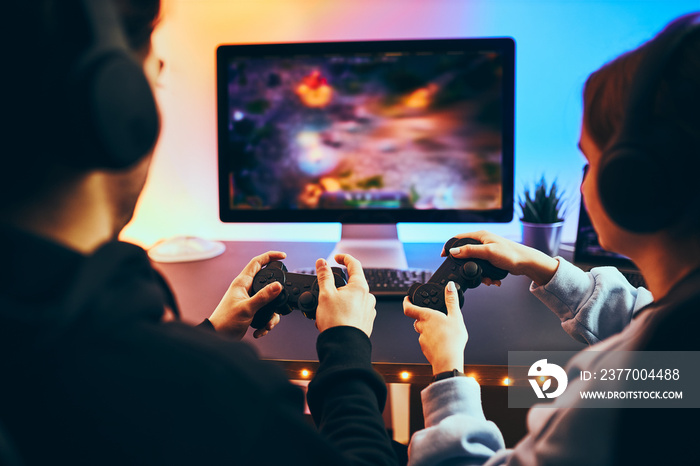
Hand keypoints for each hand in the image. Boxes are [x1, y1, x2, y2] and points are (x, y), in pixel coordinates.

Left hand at [208, 251, 286, 339]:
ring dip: (272, 314)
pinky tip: (260, 329)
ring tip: (267, 323)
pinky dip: (266, 322)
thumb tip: (277, 286)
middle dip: (277, 292)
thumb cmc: (226, 321)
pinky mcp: (252, 310)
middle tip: (282, 297)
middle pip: (267, 282)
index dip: (270, 256)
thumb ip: (263, 297)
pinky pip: (266, 312)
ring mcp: (249, 299)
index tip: (283, 256)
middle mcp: (246, 289)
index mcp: (242, 282)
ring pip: (269, 300)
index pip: (257, 262)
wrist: (218, 337)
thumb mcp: (247, 308)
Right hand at [314, 254, 376, 336]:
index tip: (337, 257)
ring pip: (352, 300)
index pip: (354, 264)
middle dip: (337, 288)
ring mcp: (369, 311)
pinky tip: (333, 320)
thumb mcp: (325, 294)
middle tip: (325, 295)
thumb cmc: (336, 322)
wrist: (344, 347)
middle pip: (352, 284)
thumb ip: (324, 276)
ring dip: (339, 302)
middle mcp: (368, 297)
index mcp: (360, 287)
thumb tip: (322, 263)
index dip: (344, 258)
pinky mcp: (366, 322)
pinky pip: (354, 312)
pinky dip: (344, 313)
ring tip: (327, 312)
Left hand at [404, 281, 466, 373]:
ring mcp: (422, 339)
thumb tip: (450, 285)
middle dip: (423, 317)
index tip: (407, 299)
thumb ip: (451, 300)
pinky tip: (442, 342)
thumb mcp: (455, 317)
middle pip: (417, 320)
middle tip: (433, 315)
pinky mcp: (425, 349)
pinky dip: (432, 340)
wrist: (448, 361)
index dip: (407, 302)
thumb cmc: (451, 340)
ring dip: (428, 329)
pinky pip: (426, 342)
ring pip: (422, 331)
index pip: (409, 308)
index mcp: (427, 316)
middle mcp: (422, 327)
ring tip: (441, 330)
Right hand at [444, 230, 558, 285]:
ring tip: (486, 279)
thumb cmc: (511, 254)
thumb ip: (470, 251)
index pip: (459, 238)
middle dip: (467, 265)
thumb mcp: (488, 252)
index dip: (450, 247)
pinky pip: (483, 268)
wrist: (527, 263)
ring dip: (478, 273)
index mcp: (480, 235)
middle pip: (466, 252)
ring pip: (474, 263)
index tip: (444, 256)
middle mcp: (483, 241)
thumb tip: (453, 252)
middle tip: (469, 273)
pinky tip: (492, 279)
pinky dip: (486, 276)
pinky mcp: (492, 260)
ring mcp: (487, 251)